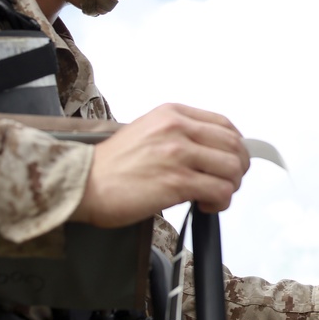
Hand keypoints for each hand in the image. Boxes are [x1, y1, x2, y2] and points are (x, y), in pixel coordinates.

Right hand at [72, 103, 249, 226]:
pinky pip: (220, 191)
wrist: (81, 184)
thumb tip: (209, 150)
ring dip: (229, 187)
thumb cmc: (110, 165)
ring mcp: (178, 154)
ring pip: (232, 169)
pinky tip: (204, 205)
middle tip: (225, 182)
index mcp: (172, 113)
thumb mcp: (147, 131)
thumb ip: (179, 134)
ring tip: (212, 196)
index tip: (230, 160)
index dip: (235, 146)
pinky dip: (220, 202)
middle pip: (234, 146)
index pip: (225, 124)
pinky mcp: (177, 182)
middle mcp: (178, 129)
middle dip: (237, 169)